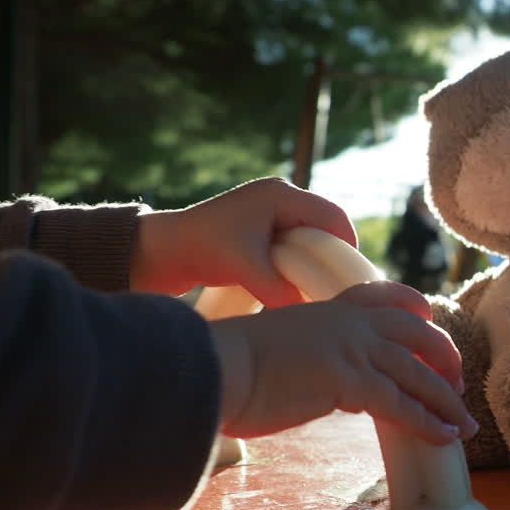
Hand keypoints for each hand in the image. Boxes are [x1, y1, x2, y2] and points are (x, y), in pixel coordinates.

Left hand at [132, 177, 357, 305]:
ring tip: (319, 288)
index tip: (350, 278)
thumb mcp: (245, 270)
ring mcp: (269, 212)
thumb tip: (312, 314)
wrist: (160, 250)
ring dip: (316, 260)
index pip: (333, 216)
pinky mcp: (260, 228)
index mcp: (280, 195)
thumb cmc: (201, 249)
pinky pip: (295, 243)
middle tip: (338, 286)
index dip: (347, 246)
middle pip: (326, 225)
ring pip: (311, 236)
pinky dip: (300, 262)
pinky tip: (298, 284)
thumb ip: (279, 290)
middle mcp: (279, 198)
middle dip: (334, 255)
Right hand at [210, 281, 476, 443]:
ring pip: (417, 372)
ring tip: (463, 426)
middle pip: (417, 332)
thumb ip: (315, 362)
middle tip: (457, 386)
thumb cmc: (228, 370)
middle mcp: (346, 323)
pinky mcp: (347, 380)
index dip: (417, 311)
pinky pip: (400, 404)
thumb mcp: (281, 352)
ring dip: (445, 402)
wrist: (207, 371)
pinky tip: (443, 437)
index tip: (433, 326)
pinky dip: (427, 423)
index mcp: (329, 310)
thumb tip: (331, 390)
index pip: (386, 297)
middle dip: (444, 358)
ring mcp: (350, 348)